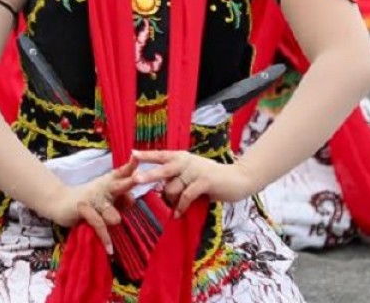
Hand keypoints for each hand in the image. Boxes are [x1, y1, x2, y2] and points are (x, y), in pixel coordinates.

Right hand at [41, 157, 139, 253]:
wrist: (58, 203)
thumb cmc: (87, 201)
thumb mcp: (105, 198)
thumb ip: (120, 199)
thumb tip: (132, 198)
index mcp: (107, 183)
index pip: (121, 173)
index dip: (130, 165)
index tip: (137, 156)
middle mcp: (101, 188)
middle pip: (118, 185)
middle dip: (128, 182)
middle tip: (137, 179)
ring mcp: (91, 198)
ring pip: (111, 212)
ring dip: (113, 219)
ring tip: (113, 224)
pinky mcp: (83, 208)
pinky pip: (98, 224)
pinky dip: (105, 237)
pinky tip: (110, 249)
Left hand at [132, 151, 255, 216]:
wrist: (238, 179)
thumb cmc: (212, 177)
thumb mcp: (191, 173)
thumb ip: (177, 177)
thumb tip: (160, 190)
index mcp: (181, 157)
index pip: (160, 155)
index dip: (146, 155)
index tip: (132, 154)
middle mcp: (186, 161)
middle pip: (162, 169)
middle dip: (147, 175)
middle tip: (134, 179)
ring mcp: (195, 170)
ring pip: (173, 188)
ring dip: (170, 201)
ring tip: (172, 208)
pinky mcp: (204, 181)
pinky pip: (186, 196)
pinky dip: (180, 207)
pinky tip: (177, 214)